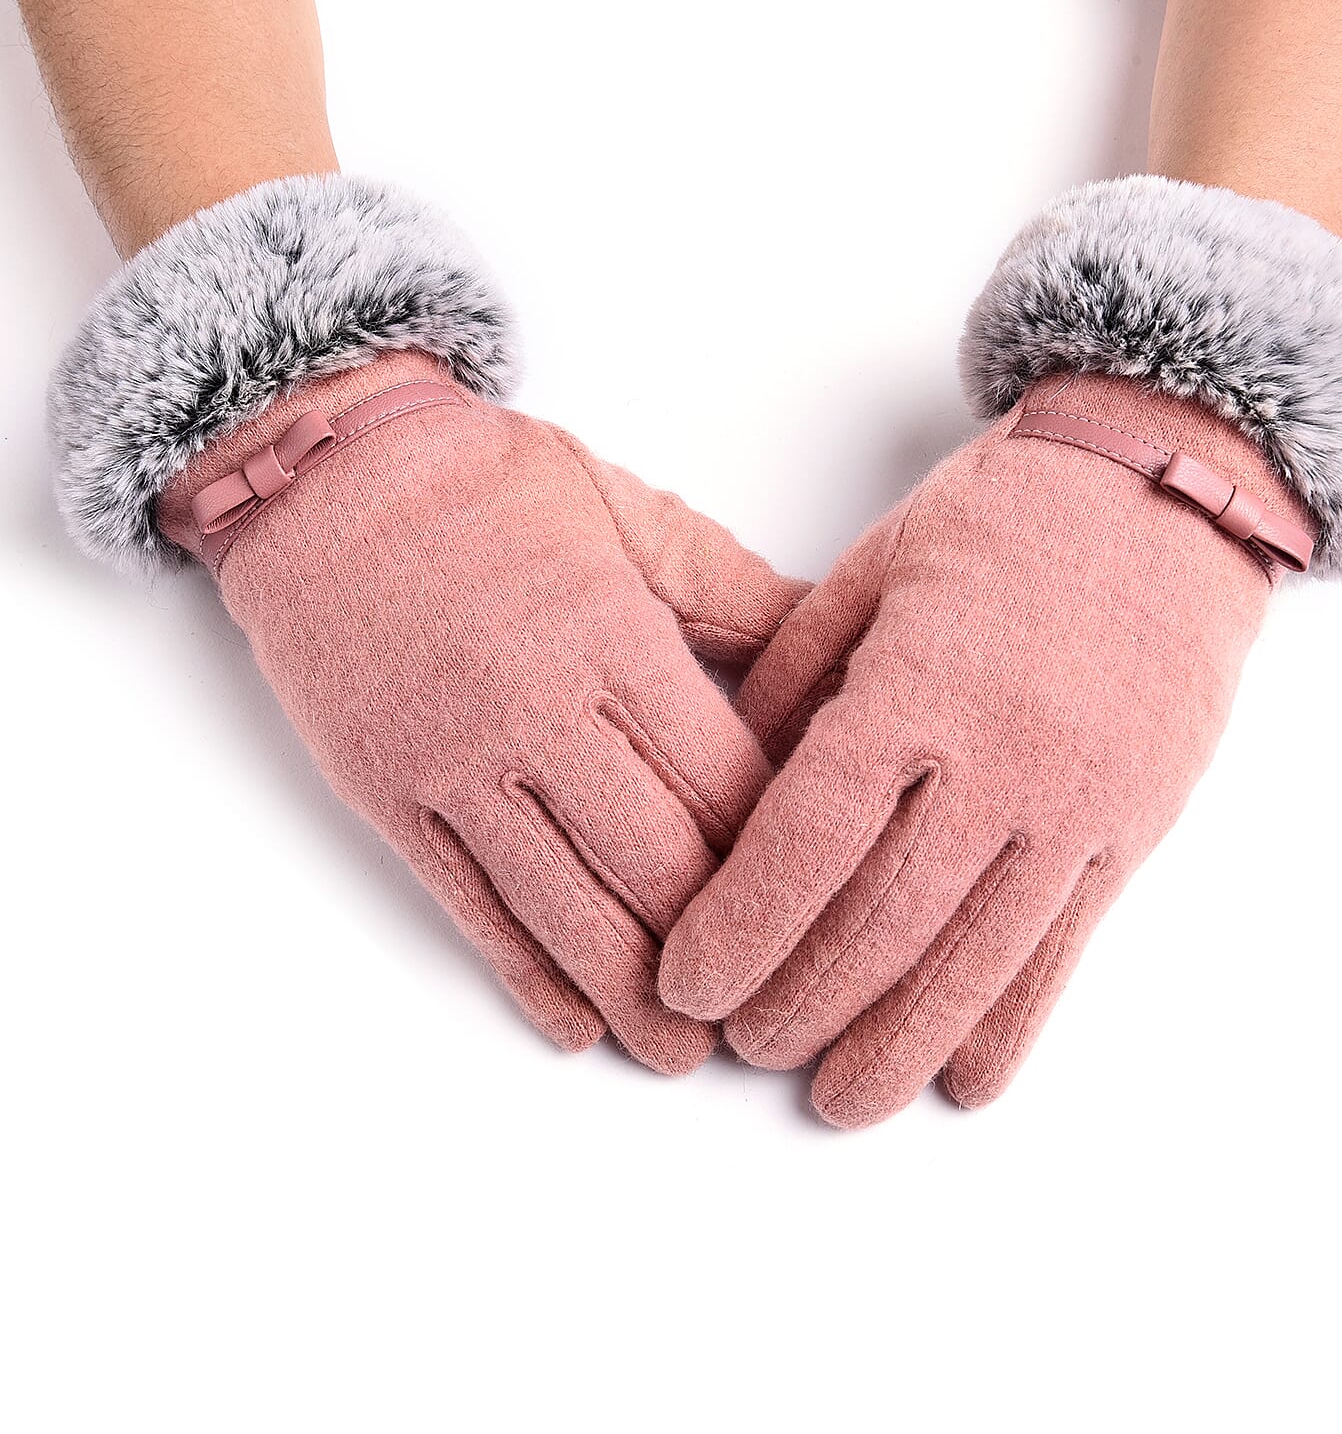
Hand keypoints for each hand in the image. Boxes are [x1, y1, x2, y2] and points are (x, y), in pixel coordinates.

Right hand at [152, 349, 804, 1071]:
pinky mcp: (393, 793)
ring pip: (566, 904)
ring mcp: (460, 762)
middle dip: (720, 942)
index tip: (818, 896)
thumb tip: (831, 630)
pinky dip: (524, 972)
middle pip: (657, 859)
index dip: (779, 850)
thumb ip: (732, 586)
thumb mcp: (629, 510)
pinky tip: (571, 1022)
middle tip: (769, 1001)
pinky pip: (468, 904)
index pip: (723, 778)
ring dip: (633, 991)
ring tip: (683, 1054)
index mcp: (616, 640)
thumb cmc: (488, 487)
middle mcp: (541, 713)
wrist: (325, 473)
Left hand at [659, 177, 1341, 1125]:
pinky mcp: (1136, 828)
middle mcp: (998, 762)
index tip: (686, 986)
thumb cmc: (1000, 522)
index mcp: (914, 691)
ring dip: (897, 1042)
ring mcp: (1078, 804)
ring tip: (839, 1100)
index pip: (807, 842)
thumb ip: (792, 676)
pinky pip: (1067, 950)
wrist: (1166, 491)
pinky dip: (1013, 1026)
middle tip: (744, 1046)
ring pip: (973, 958)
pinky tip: (966, 1082)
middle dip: (800, 999)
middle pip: (881, 920)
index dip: (739, 928)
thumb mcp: (870, 571)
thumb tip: (729, 775)